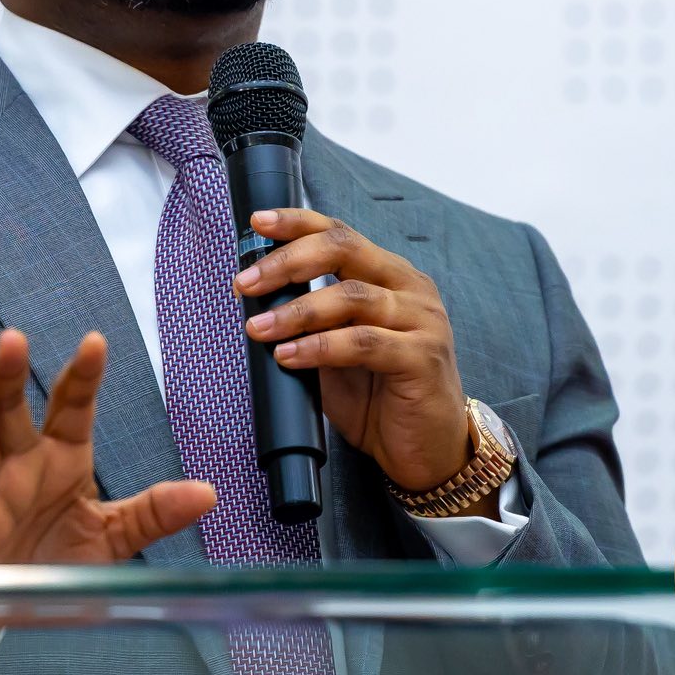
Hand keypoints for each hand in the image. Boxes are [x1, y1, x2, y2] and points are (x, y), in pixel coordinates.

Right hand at [0, 328, 215, 666]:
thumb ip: (153, 513)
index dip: (82, 376)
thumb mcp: (113, 537)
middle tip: (13, 339)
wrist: (6, 608)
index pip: (71, 407)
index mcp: (61, 458)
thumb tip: (208, 493)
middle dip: (10, 374)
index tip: (95, 342)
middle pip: (11, 411)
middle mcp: (20, 467)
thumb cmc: (54, 560)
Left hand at [235, 208, 485, 513]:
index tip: (258, 223)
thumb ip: (309, 323)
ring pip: (351, 297)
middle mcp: (410, 288)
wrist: (428, 451)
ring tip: (259, 328)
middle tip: (246, 284)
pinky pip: (363, 343)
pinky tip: (289, 356)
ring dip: (296, 311)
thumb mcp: (335, 351)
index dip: (297, 224)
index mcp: (389, 276)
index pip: (340, 234)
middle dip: (287, 262)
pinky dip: (320, 347)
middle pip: (344, 250)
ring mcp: (422, 320)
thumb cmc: (381, 397)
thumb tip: (256, 303)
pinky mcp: (423, 357)